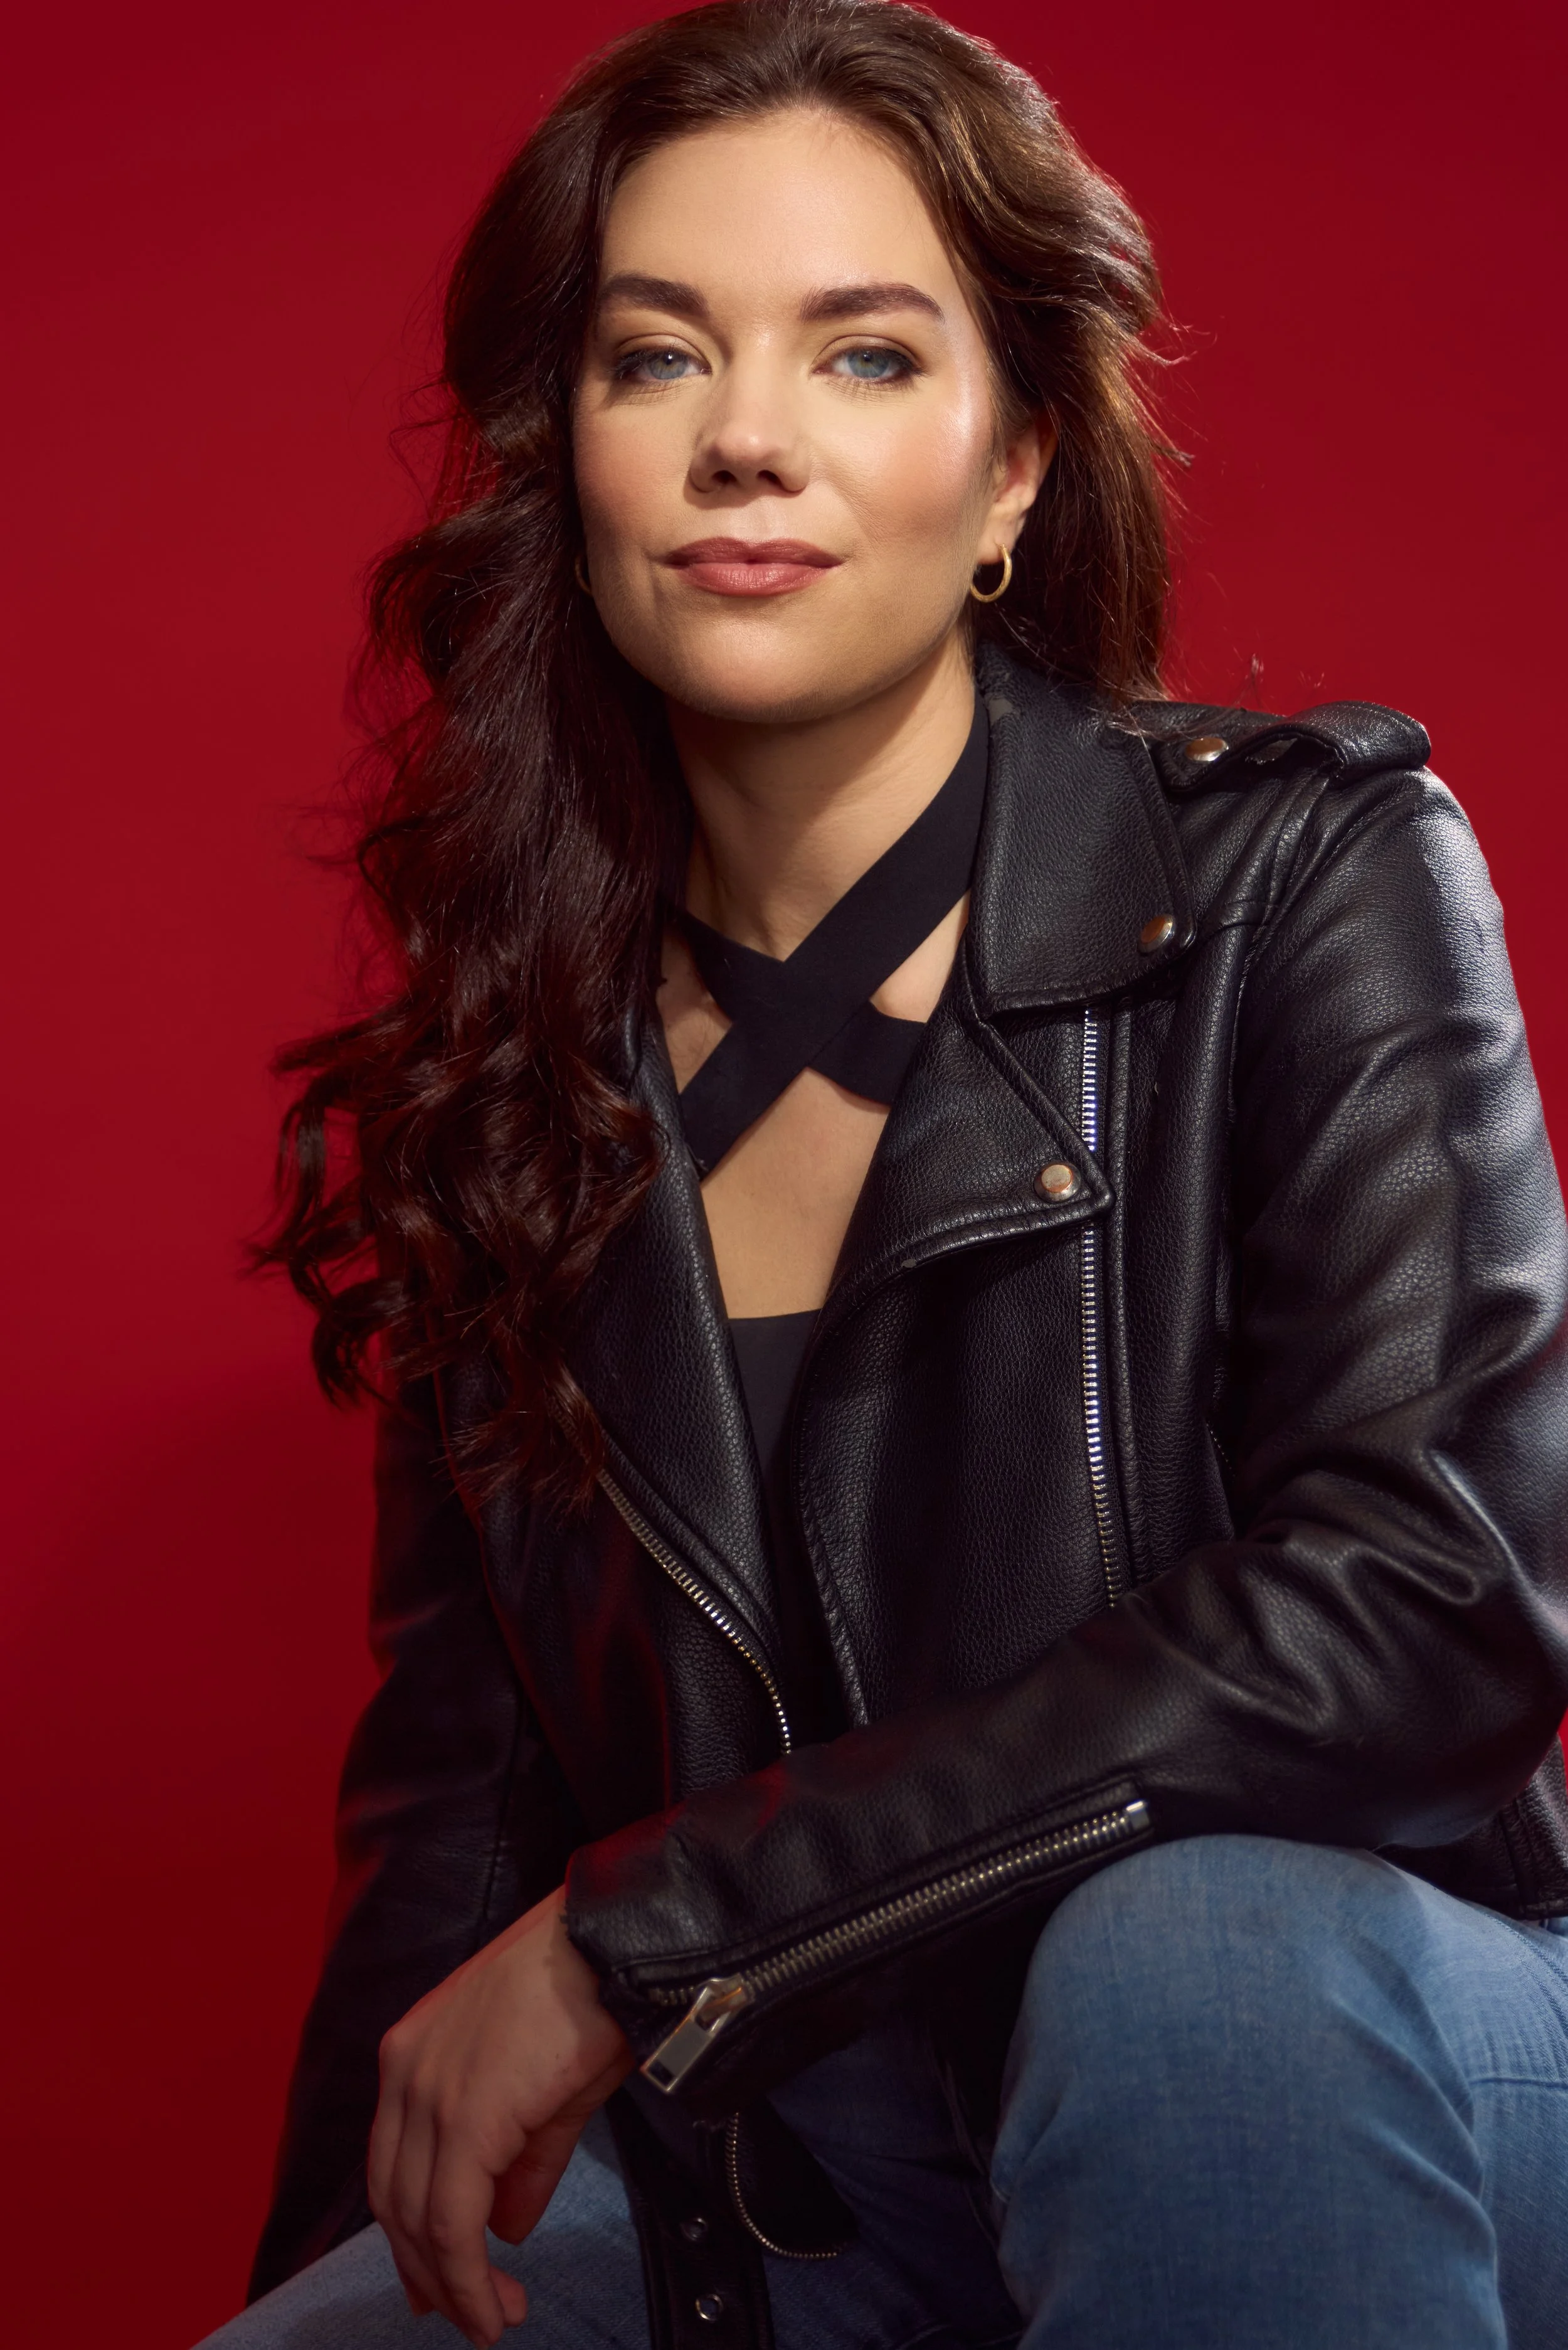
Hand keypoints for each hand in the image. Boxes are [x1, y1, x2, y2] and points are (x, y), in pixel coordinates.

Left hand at [368, 1885, 632, 2344]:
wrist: (610, 1946)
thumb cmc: (588, 1997)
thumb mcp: (546, 2087)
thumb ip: (520, 2161)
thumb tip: (507, 2230)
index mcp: (413, 2053)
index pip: (394, 2164)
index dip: (411, 2233)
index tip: (436, 2284)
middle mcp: (405, 2072)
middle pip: (395, 2199)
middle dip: (429, 2271)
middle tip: (471, 2316)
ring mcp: (428, 2094)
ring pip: (418, 2219)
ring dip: (454, 2284)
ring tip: (494, 2319)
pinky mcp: (464, 2119)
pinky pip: (452, 2223)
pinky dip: (468, 2278)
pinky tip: (492, 2308)